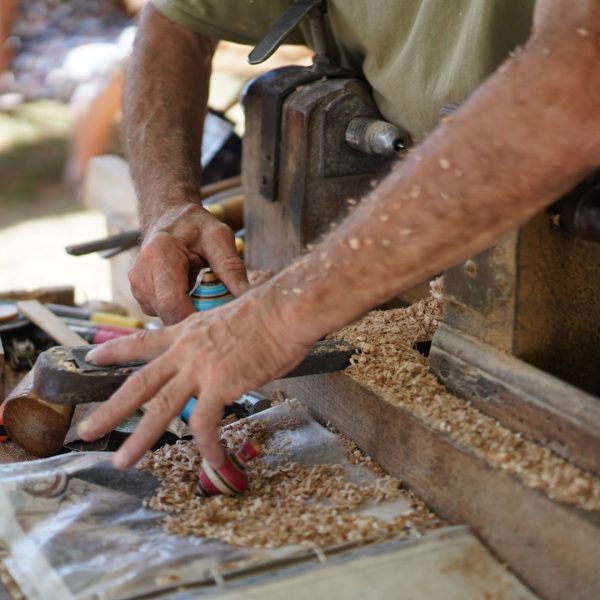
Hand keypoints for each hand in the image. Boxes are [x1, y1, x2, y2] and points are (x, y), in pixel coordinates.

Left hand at [77, 290, 311, 468]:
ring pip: (160, 409)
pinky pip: (207, 424)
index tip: (92, 357)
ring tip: (122, 461)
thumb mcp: (229, 319)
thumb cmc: (269, 313)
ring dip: (139, 438)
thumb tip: (222, 355)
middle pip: (139, 383)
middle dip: (110, 409)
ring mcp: (201, 368)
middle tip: (86, 429)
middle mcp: (186, 351)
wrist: (285, 310)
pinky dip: (208, 447)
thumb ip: (216, 341)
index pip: (143, 341)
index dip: (115, 350)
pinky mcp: (221, 384)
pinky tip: (214, 460)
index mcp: (187, 332)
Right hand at [130, 203, 248, 324]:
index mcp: (159, 254)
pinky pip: (163, 315)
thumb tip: (248, 295)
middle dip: (196, 319)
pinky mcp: (141, 297)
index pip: (172, 302)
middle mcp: (141, 274)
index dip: (194, 318)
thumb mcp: (219, 238)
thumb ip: (232, 267)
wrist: (168, 217)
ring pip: (167, 318)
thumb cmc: (195, 226)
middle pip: (169, 314)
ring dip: (189, 315)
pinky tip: (192, 296)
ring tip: (206, 297)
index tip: (219, 321)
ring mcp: (138, 288)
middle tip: (220, 313)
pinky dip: (181, 311)